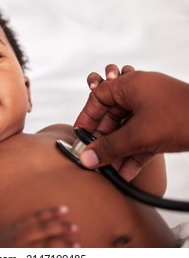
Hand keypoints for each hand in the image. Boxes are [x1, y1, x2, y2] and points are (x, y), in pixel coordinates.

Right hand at [0, 206, 78, 247]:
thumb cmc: (2, 244)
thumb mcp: (11, 230)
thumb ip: (25, 225)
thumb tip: (47, 220)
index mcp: (16, 227)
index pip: (36, 217)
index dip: (51, 213)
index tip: (66, 210)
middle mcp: (19, 238)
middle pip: (42, 231)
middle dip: (60, 228)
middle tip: (76, 227)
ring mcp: (22, 252)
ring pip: (45, 248)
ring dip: (62, 246)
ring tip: (77, 246)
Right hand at [74, 66, 188, 180]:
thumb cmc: (181, 117)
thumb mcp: (138, 135)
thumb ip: (109, 148)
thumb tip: (86, 159)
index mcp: (131, 85)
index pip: (98, 97)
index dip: (86, 117)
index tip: (79, 134)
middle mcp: (140, 94)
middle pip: (112, 116)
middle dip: (104, 140)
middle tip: (95, 157)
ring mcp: (153, 108)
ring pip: (126, 129)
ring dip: (118, 150)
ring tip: (110, 169)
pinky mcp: (163, 123)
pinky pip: (142, 137)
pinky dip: (134, 153)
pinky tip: (127, 171)